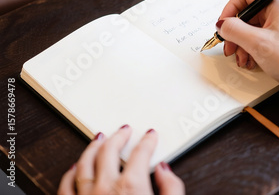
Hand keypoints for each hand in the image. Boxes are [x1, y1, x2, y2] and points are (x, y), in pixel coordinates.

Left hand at [58, 126, 184, 194]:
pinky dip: (70, 172)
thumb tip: (165, 170)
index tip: (150, 136)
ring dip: (92, 147)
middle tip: (124, 130)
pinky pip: (65, 186)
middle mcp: (105, 189)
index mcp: (131, 188)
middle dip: (118, 137)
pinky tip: (74, 166)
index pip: (141, 153)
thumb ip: (172, 188)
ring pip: (84, 163)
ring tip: (99, 138)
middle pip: (109, 151)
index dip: (148, 141)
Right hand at [218, 0, 278, 100]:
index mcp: (277, 4)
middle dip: (235, 32)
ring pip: (252, 29)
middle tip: (228, 47)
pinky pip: (260, 39)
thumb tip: (222, 25)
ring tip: (241, 59)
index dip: (230, 9)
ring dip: (242, 44)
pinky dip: (251, 50)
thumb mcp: (257, 43)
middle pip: (247, 14)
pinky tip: (250, 62)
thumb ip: (234, 30)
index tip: (223, 25)